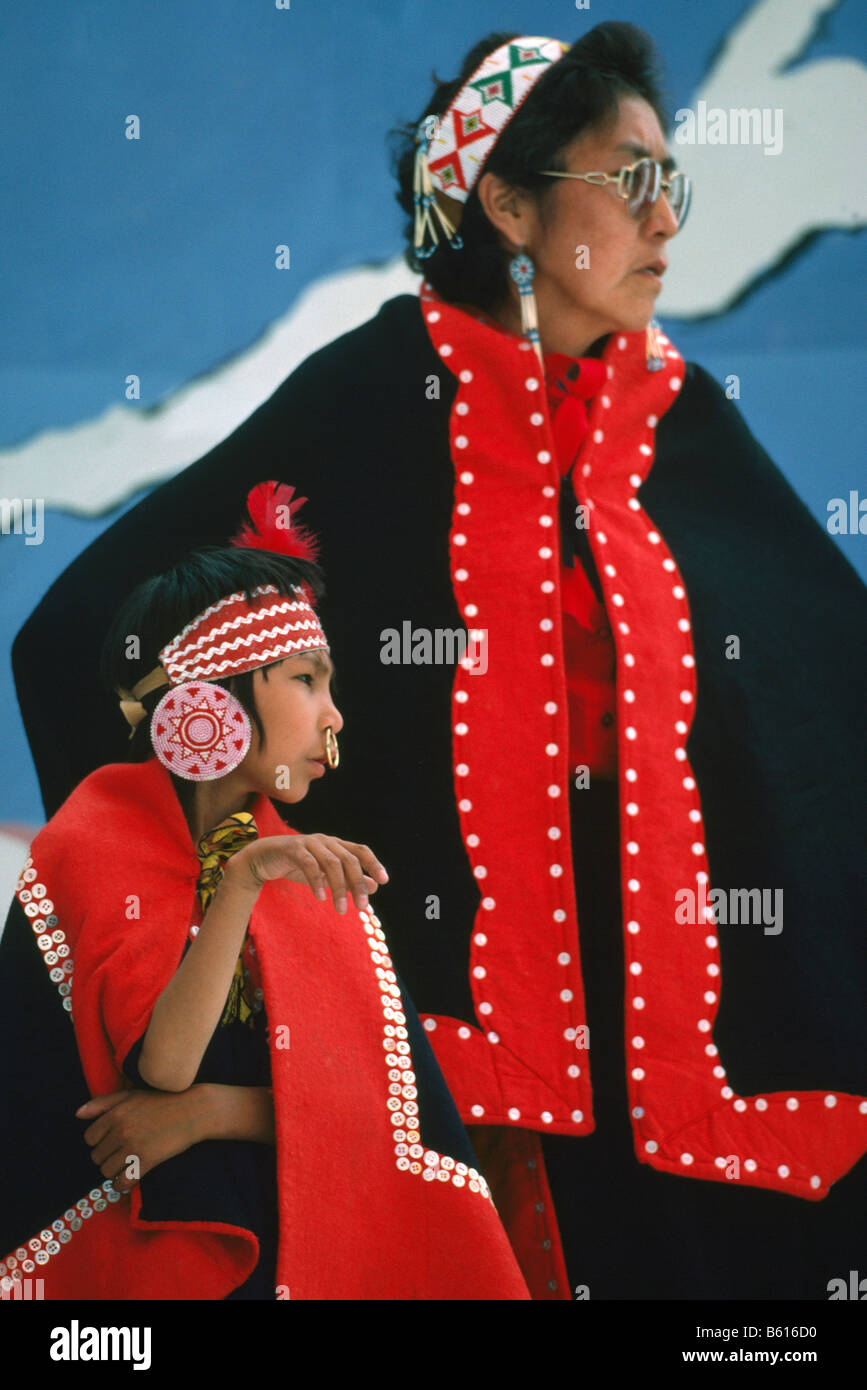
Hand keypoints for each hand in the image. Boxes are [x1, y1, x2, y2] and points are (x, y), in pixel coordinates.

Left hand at [74, 1087, 210, 1191]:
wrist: (192, 1110)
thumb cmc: (160, 1101)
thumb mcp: (130, 1095)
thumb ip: (102, 1103)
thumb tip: (77, 1114)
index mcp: (115, 1114)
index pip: (89, 1138)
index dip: (99, 1141)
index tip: (112, 1140)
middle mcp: (121, 1130)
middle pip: (97, 1156)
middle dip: (106, 1156)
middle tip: (121, 1152)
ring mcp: (133, 1147)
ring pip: (106, 1171)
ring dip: (114, 1170)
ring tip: (126, 1164)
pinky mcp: (147, 1161)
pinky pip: (122, 1182)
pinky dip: (122, 1183)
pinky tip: (130, 1177)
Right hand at [228, 834, 387, 913]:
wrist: (262, 859)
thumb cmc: (297, 866)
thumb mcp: (325, 876)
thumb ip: (348, 880)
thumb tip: (375, 886)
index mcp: (336, 845)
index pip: (360, 850)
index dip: (373, 864)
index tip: (384, 881)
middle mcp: (325, 841)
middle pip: (349, 859)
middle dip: (358, 883)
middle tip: (362, 907)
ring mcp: (309, 842)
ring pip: (331, 863)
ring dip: (339, 888)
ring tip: (341, 910)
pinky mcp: (292, 848)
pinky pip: (308, 864)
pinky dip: (317, 881)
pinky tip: (320, 898)